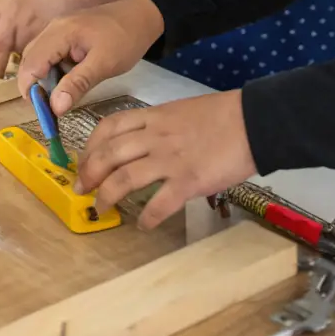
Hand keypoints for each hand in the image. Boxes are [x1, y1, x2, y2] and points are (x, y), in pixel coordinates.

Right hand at [18, 0, 164, 113]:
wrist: (144, 15)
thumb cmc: (126, 39)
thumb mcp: (105, 64)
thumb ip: (78, 84)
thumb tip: (55, 107)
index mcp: (60, 32)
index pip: (30, 64)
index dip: (31, 90)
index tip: (44, 113)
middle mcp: (53, 28)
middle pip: (29, 60)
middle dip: (35, 86)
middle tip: (51, 108)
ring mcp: (59, 29)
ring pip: (38, 57)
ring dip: (44, 79)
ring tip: (60, 98)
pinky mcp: (66, 33)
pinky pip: (50, 54)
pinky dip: (54, 71)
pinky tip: (67, 83)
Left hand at [73, 92, 255, 228]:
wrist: (252, 121)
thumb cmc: (222, 115)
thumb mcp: (181, 111)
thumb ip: (160, 125)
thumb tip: (145, 143)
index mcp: (153, 117)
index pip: (109, 127)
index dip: (91, 145)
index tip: (84, 160)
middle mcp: (155, 137)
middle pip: (109, 154)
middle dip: (89, 174)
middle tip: (82, 190)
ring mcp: (170, 160)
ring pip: (124, 179)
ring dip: (107, 196)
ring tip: (102, 209)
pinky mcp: (188, 181)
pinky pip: (158, 204)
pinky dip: (146, 218)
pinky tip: (143, 225)